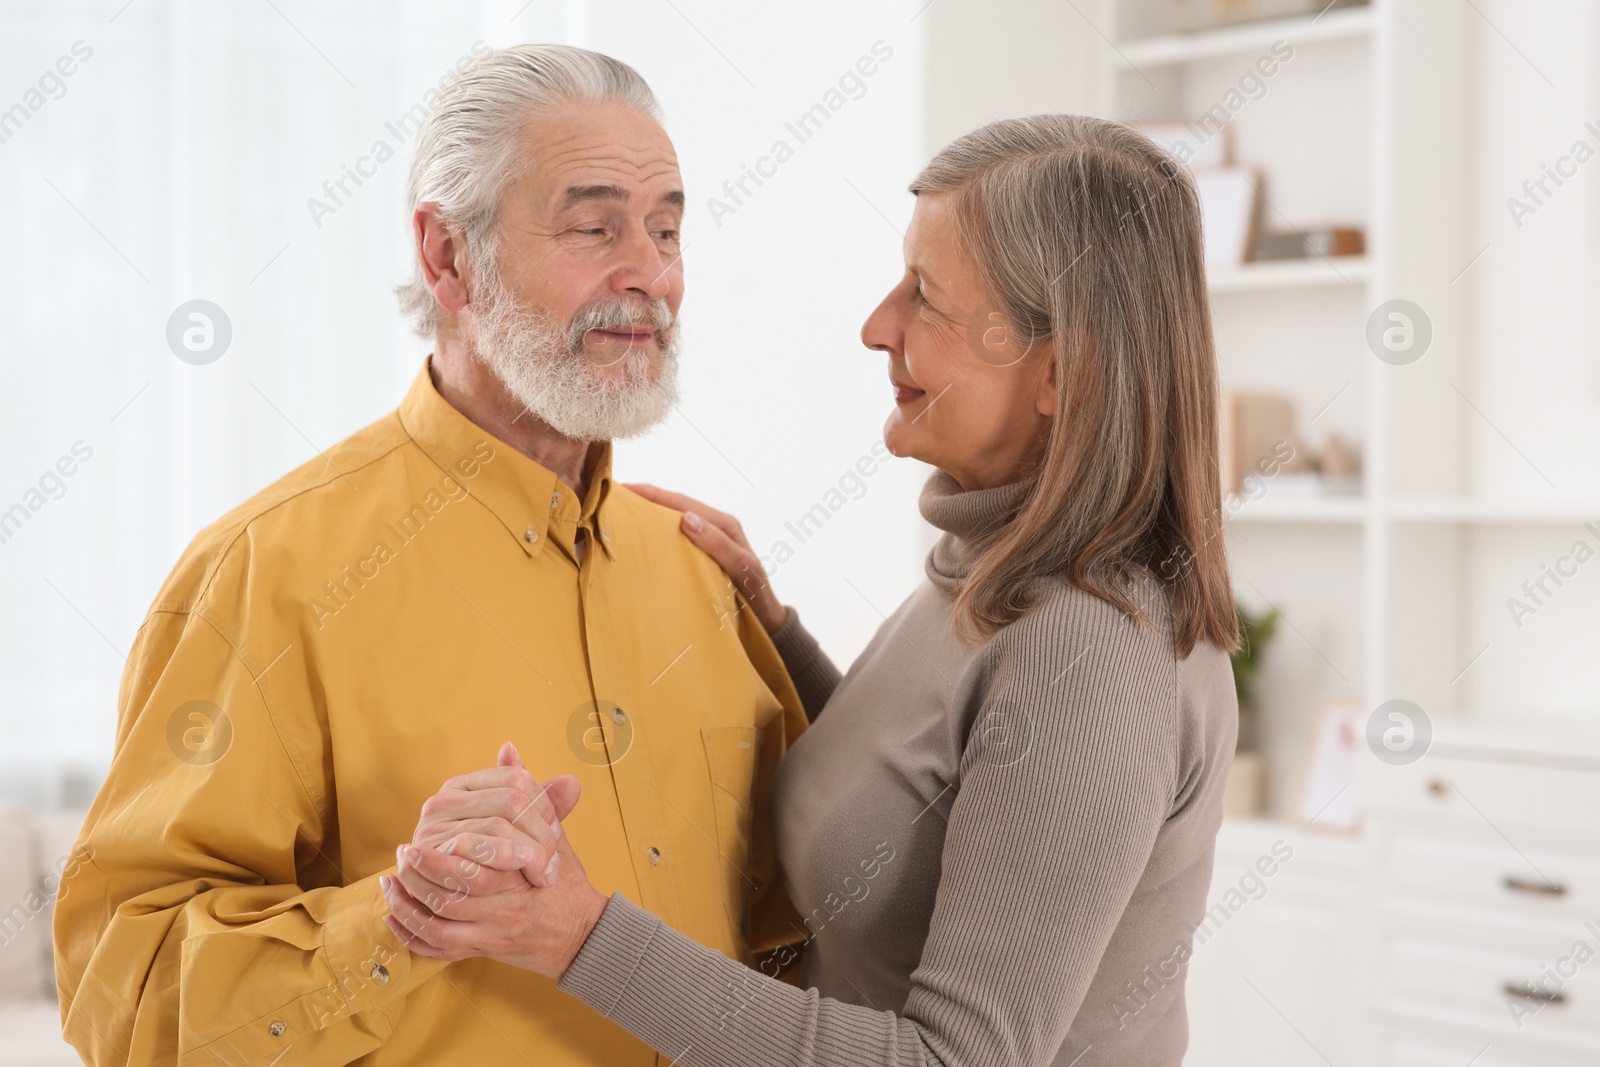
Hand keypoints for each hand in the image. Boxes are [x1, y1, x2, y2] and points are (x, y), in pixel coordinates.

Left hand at [381, 748, 607, 978]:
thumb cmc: (563, 879)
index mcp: (523, 868)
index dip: (446, 847)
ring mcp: (496, 928)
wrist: (583, 932)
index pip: (479, 854)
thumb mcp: (552, 833)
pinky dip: (413, 933)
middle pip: (453, 888)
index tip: (423, 834)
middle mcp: (508, 902)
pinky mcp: (485, 949)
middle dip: (421, 873)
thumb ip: (529, 793)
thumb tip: (508, 749)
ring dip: (410, 899)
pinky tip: (394, 917)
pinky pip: (439, 945)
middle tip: (403, 855)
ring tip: (391, 882)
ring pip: (441, 916)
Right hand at [409, 742, 580, 891]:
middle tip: (554, 864)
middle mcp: (443, 801)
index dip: (545, 806)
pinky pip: (473, 852)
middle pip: (512, 801)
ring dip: (530, 853)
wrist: (450, 911)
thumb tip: (572, 783)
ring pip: (497, 826)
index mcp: (465, 786)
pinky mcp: (426, 858)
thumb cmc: (492, 868)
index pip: (517, 778)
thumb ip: (545, 806)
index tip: (556, 835)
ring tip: (545, 875)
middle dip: (541, 834)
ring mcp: (431, 828)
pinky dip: (505, 864)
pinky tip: (525, 880)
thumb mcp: (520, 833)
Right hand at [626, 483, 786, 634]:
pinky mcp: (700, 557)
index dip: (652, 493)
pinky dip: (655, 537)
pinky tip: (638, 542)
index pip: (681, 502)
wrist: (765, 620)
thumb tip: (688, 519)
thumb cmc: (757, 594)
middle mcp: (713, 528)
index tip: (624, 488)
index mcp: (723, 524)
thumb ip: (719, 545)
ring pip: (671, 524)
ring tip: (617, 516)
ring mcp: (705, 542)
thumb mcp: (743, 568)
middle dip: (644, 501)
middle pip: (673, 508)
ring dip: (647, 518)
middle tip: (611, 499)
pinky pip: (674, 542)